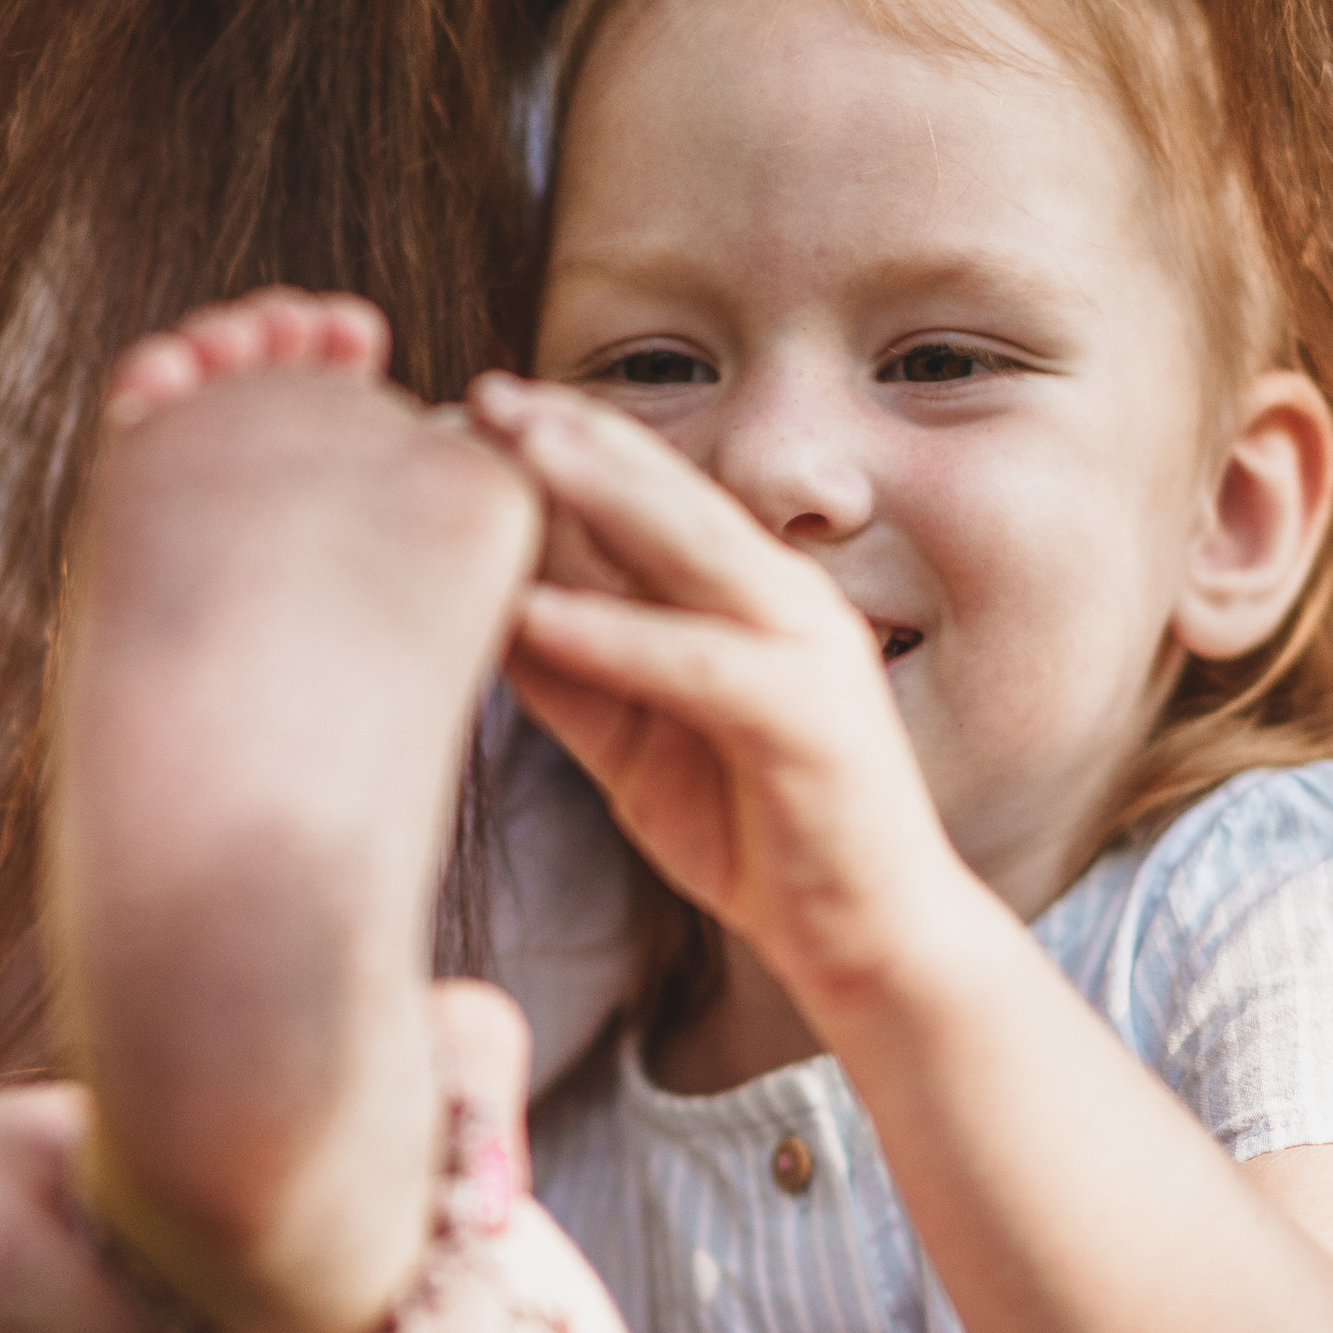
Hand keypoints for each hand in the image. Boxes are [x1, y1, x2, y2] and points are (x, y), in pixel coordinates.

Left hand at [468, 374, 956, 1012]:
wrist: (867, 941)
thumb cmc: (756, 836)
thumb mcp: (635, 747)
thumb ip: (573, 677)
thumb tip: (481, 613)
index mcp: (742, 593)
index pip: (644, 496)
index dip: (562, 448)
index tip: (465, 414)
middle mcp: (780, 598)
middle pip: (664, 493)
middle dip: (571, 436)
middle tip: (479, 391)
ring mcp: (803, 649)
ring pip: (691, 547)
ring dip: (598, 492)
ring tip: (510, 449)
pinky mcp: (807, 718)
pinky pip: (697, 663)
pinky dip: (616, 635)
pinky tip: (535, 614)